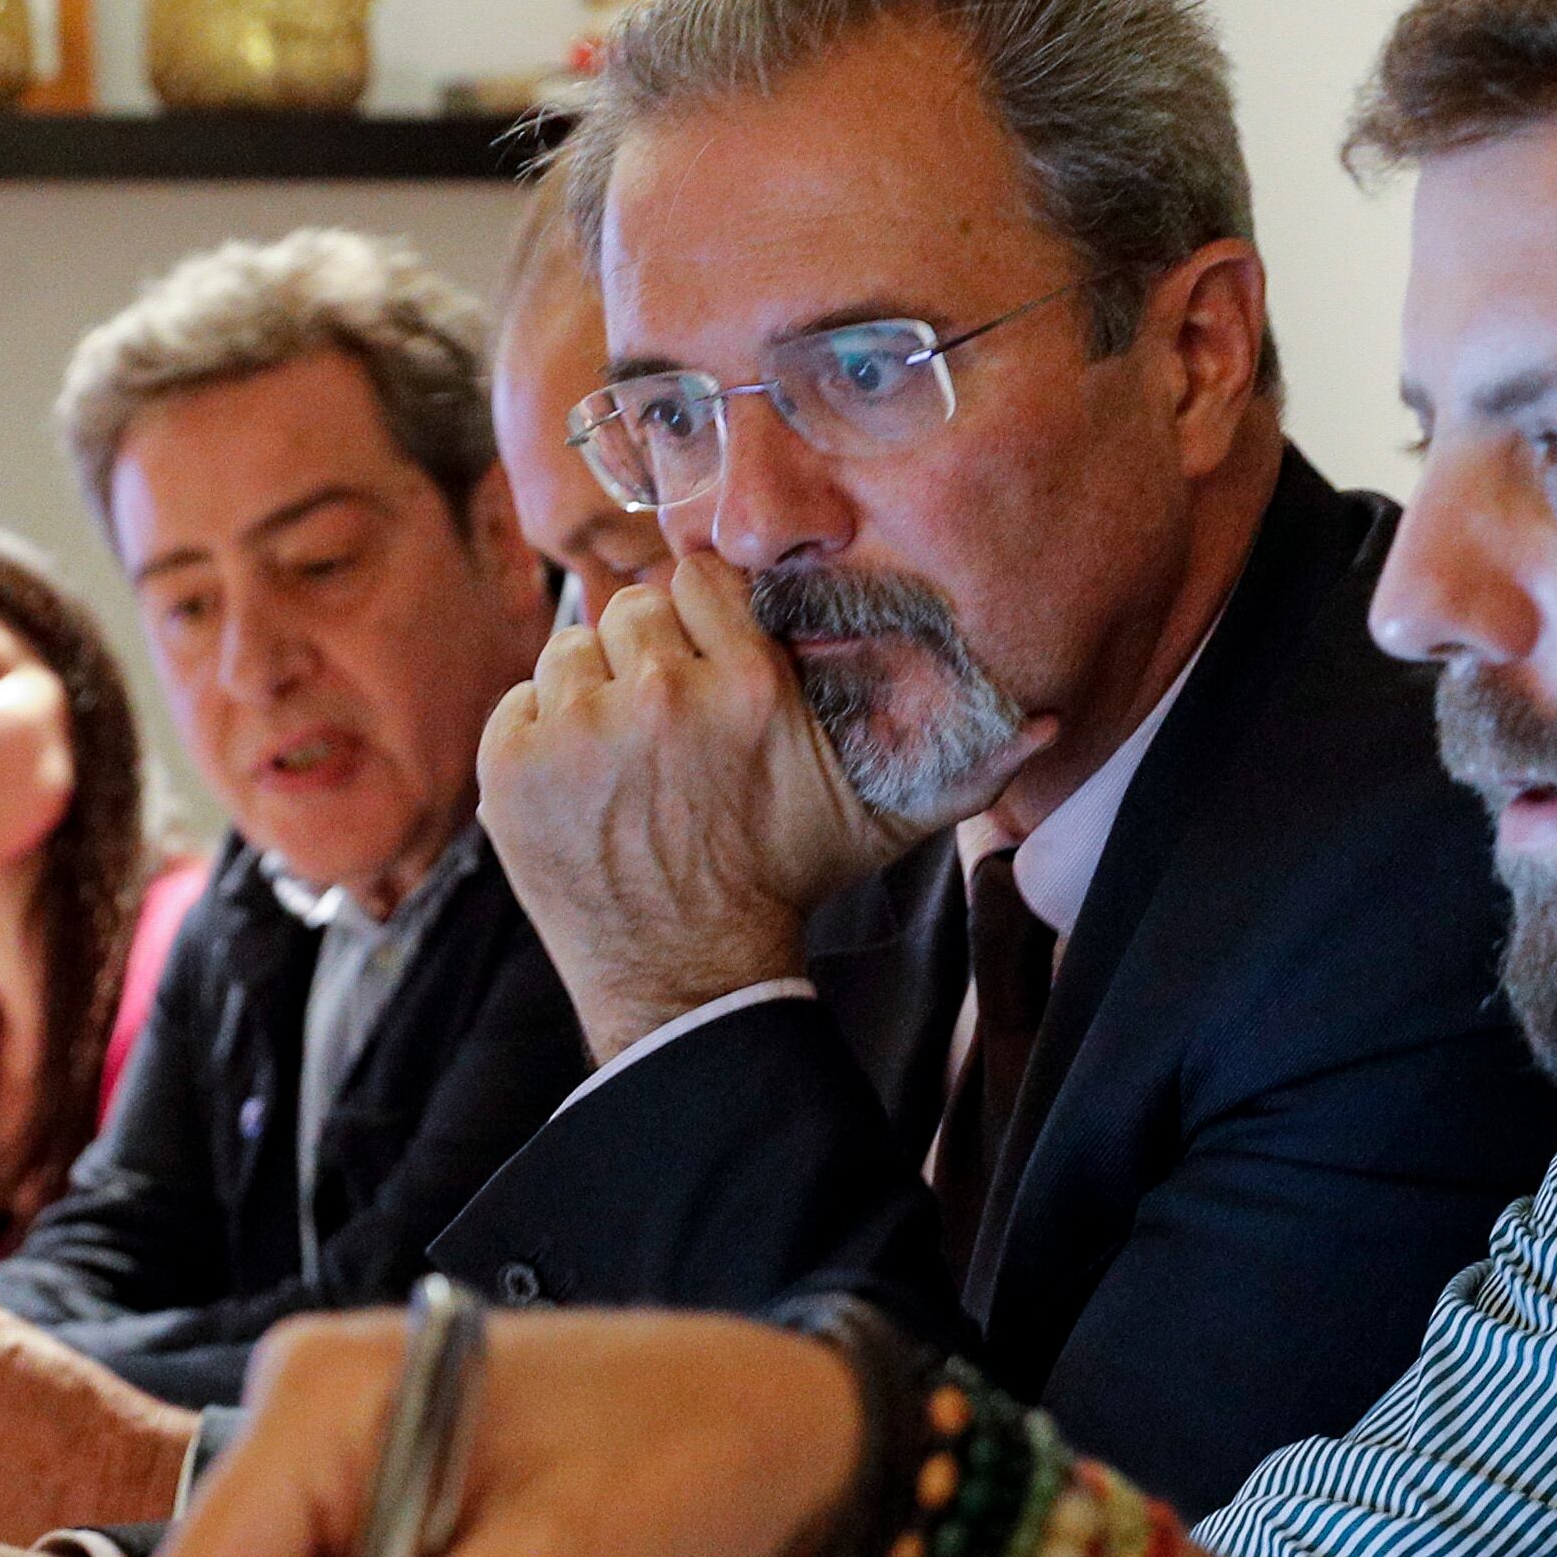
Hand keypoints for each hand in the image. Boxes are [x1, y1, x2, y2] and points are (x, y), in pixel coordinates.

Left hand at [478, 547, 1000, 1060]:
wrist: (688, 977)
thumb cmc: (783, 884)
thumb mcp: (880, 821)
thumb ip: (960, 764)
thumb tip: (1043, 722)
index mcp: (745, 689)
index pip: (698, 578)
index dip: (702, 617)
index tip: (707, 660)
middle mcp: (657, 697)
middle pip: (633, 608)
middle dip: (649, 654)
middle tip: (666, 719)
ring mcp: (575, 731)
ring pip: (571, 651)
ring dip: (593, 691)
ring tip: (625, 757)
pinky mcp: (513, 767)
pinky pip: (518, 701)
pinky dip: (541, 735)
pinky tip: (582, 784)